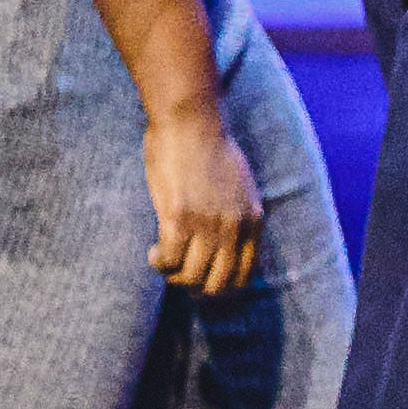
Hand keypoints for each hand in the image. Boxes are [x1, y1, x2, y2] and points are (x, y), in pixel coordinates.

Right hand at [141, 96, 265, 297]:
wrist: (192, 121)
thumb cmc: (210, 147)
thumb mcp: (240, 186)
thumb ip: (238, 213)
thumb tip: (228, 239)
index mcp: (253, 220)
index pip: (245, 275)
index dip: (222, 286)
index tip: (204, 279)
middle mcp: (235, 228)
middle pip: (218, 283)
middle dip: (196, 287)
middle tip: (179, 276)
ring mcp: (208, 226)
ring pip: (191, 277)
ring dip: (173, 276)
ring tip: (163, 262)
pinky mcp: (179, 219)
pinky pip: (169, 260)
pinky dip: (160, 263)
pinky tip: (154, 253)